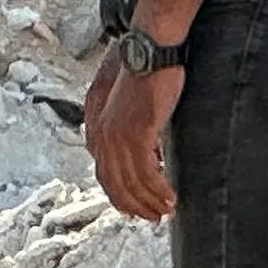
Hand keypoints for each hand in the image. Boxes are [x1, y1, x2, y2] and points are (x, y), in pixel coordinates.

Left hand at [82, 51, 184, 219]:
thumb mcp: (126, 96)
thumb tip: (143, 143)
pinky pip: (146, 174)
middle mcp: (101, 135)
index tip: (134, 208)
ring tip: (166, 213)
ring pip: (131, 183)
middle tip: (153, 218)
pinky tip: (171, 198)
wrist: (148, 48)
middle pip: (115, 183)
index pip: (105, 172)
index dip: (119, 194)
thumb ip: (125, 120)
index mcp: (96, 126)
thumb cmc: (142, 65)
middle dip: (135, 206)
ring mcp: (117, 136)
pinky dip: (158, 190)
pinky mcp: (136, 134)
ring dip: (150, 202)